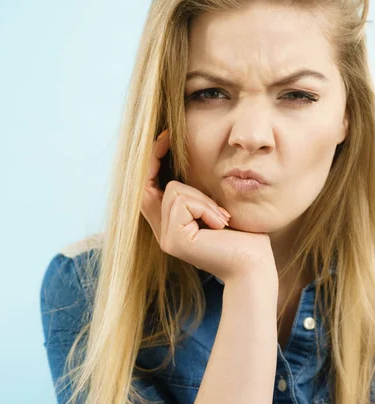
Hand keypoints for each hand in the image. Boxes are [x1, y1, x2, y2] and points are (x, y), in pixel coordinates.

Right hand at [141, 129, 276, 285]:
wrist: (254, 267)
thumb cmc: (243, 239)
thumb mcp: (217, 208)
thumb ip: (198, 194)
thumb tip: (183, 160)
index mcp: (172, 228)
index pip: (148, 192)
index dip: (150, 164)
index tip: (164, 138)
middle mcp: (163, 234)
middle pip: (149, 187)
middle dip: (157, 159)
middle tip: (168, 136)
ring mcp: (167, 239)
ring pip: (173, 191)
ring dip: (203, 198)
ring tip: (223, 218)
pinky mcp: (175, 240)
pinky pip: (183, 201)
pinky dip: (206, 206)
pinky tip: (220, 225)